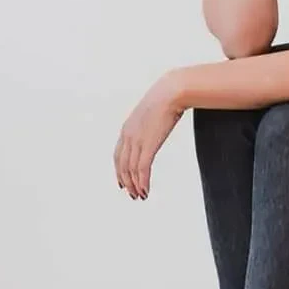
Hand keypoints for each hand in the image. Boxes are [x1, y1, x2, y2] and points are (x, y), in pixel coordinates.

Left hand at [113, 71, 185, 199]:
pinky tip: (146, 190)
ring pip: (131, 171)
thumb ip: (149, 122)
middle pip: (122, 166)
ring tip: (141, 196)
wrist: (171, 92)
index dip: (119, 171)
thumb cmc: (166, 98)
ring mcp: (137, 141)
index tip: (123, 183)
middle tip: (133, 194)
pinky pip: (142, 170)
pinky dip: (143, 182)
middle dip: (127, 182)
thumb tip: (157, 123)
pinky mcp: (148, 145)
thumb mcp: (151, 112)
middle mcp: (128, 136)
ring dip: (135, 186)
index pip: (118, 156)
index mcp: (127, 128)